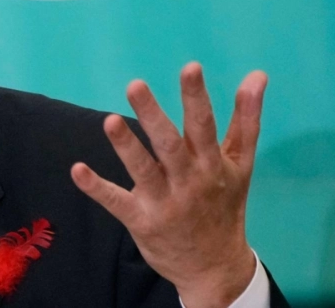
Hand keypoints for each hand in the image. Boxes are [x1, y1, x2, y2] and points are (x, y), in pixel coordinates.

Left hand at [70, 62, 266, 307]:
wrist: (215, 267)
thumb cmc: (225, 205)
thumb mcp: (241, 164)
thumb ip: (246, 119)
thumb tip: (256, 75)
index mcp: (212, 164)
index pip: (204, 125)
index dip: (196, 97)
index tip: (190, 67)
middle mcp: (188, 181)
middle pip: (170, 145)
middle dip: (153, 115)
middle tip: (134, 84)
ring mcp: (164, 202)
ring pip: (143, 171)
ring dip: (126, 146)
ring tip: (109, 121)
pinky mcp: (141, 220)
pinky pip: (116, 202)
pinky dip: (96, 188)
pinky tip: (78, 170)